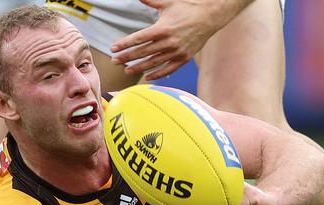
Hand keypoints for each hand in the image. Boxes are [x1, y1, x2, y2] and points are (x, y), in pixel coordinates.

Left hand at [110, 0, 250, 79]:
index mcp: (162, 28)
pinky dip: (157, 74)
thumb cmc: (187, 8)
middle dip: (127, 57)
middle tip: (115, 61)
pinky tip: (147, 77)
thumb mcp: (168, 3)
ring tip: (127, 70)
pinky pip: (168, 69)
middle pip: (143, 52)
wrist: (210, 17)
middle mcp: (168, 42)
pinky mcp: (184, 58)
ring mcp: (176, 52)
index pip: (139, 38)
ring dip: (139, 67)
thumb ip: (150, 0)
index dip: (125, 44)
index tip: (113, 49)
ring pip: (153, 63)